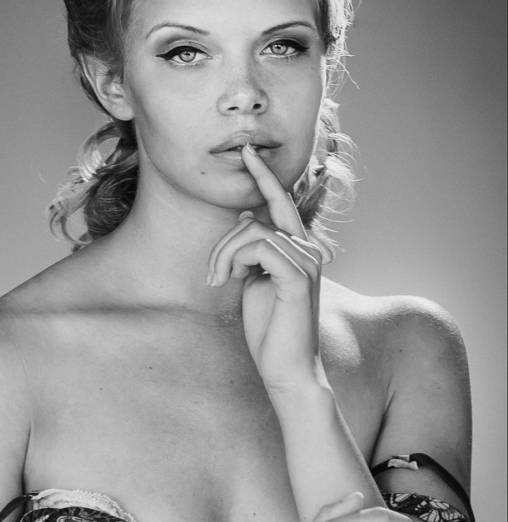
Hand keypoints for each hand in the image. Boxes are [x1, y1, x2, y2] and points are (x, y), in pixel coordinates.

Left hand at [207, 143, 322, 389]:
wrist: (285, 369)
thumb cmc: (269, 329)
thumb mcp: (253, 281)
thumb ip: (252, 251)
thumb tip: (244, 216)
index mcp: (299, 248)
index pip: (280, 202)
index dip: (265, 175)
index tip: (248, 152)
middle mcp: (308, 249)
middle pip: (254, 217)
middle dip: (223, 243)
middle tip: (213, 277)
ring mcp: (307, 260)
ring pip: (250, 231)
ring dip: (223, 255)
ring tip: (220, 283)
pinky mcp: (298, 275)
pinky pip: (258, 246)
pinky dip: (235, 261)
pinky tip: (231, 282)